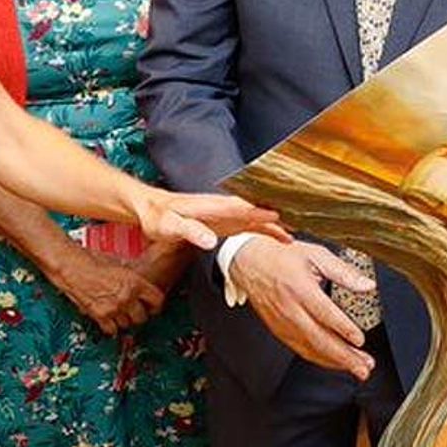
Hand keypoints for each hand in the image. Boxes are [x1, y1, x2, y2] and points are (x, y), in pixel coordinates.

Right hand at [51, 246, 164, 335]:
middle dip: (139, 315)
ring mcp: (113, 308)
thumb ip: (132, 278)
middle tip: (134, 312)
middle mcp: (127, 296)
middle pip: (142, 317)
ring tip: (119, 313)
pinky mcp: (100, 316)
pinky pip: (112, 330)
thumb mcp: (120, 264)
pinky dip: (111, 327)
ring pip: (127, 325)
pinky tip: (109, 319)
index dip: (155, 305)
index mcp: (135, 282)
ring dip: (124, 321)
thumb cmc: (92, 261)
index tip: (152, 308)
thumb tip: (140, 285)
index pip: (157, 300)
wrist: (72, 266)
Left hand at [137, 190, 288, 250]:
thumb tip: (209, 240)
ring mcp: (224, 214)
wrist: (151, 209)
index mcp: (211, 206)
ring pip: (254, 217)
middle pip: (253, 210)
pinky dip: (263, 228)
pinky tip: (274, 235)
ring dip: (272, 224)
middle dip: (274, 216)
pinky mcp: (224, 221)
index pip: (239, 208)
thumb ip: (189, 231)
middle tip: (295, 225)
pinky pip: (248, 224)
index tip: (276, 216)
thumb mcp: (168, 225)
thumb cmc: (158, 216)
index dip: (258, 212)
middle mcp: (222, 207)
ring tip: (291, 235)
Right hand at [231, 237, 375, 380]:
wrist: (250, 262)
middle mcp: (291, 310)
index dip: (343, 329)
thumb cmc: (282, 257)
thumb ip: (343, 272)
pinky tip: (333, 362)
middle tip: (364, 366)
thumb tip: (367, 285)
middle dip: (344, 356)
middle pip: (319, 339)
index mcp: (300, 289)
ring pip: (311, 349)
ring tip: (356, 368)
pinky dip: (319, 359)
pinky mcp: (279, 331)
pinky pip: (301, 349)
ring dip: (335, 362)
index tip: (359, 339)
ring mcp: (283, 323)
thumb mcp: (316, 255)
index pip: (325, 314)